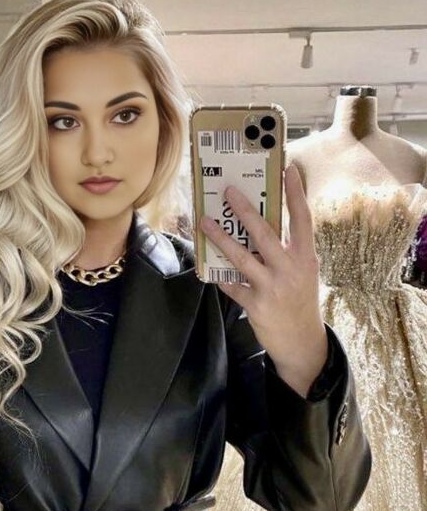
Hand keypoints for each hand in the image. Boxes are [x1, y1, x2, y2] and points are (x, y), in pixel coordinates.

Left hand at [199, 163, 326, 378]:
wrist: (301, 342)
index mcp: (305, 257)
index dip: (296, 193)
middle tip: (228, 191)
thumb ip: (288, 251)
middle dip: (244, 210)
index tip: (289, 169)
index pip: (302, 219)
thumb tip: (260, 225)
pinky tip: (206, 264)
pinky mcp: (255, 305)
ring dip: (220, 238)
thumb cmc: (300, 300)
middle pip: (265, 233)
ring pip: (241, 257)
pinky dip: (218, 275)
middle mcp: (290, 269)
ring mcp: (272, 287)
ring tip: (204, 222)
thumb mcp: (303, 272)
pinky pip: (231, 284)